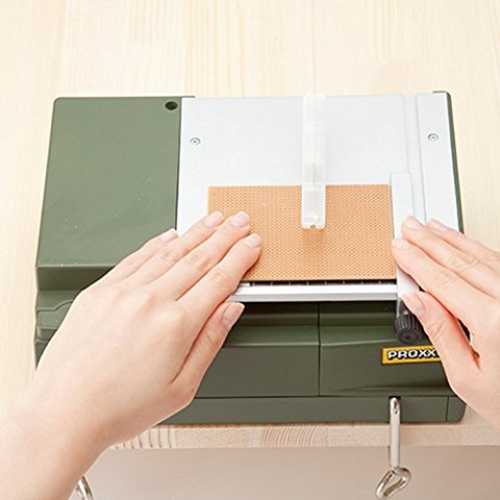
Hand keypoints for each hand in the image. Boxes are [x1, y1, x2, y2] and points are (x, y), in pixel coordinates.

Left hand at [1, 211, 260, 499]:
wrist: (64, 411)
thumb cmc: (121, 408)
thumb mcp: (182, 388)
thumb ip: (210, 342)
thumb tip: (230, 309)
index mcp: (175, 325)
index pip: (219, 280)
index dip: (239, 258)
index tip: (252, 243)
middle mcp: (150, 300)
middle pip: (198, 259)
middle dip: (224, 236)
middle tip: (240, 221)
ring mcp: (123, 291)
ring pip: (169, 251)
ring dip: (196, 233)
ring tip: (213, 219)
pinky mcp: (101, 290)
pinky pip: (136, 257)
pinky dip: (157, 243)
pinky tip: (171, 235)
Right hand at [392, 216, 499, 428]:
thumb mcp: (467, 378)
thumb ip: (441, 333)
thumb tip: (417, 301)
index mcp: (493, 322)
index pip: (442, 282)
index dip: (416, 262)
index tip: (399, 248)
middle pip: (461, 262)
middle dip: (430, 242)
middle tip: (410, 227)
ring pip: (481, 256)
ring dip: (452, 240)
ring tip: (431, 228)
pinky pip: (498, 263)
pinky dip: (476, 249)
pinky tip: (463, 244)